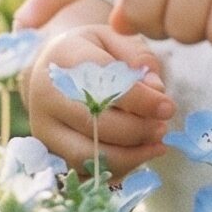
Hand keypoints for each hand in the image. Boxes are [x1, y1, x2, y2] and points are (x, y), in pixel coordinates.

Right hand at [22, 23, 173, 176]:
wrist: (50, 71)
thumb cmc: (90, 53)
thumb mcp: (114, 39)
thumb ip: (138, 57)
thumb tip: (157, 89)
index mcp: (63, 57)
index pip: (102, 83)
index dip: (139, 100)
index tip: (168, 107)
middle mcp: (45, 93)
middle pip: (93, 122)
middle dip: (136, 130)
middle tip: (162, 128)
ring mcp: (42, 126)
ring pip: (87, 154)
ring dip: (129, 155)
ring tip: (156, 145)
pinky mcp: (47, 152)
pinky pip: (83, 172)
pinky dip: (115, 169)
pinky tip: (138, 156)